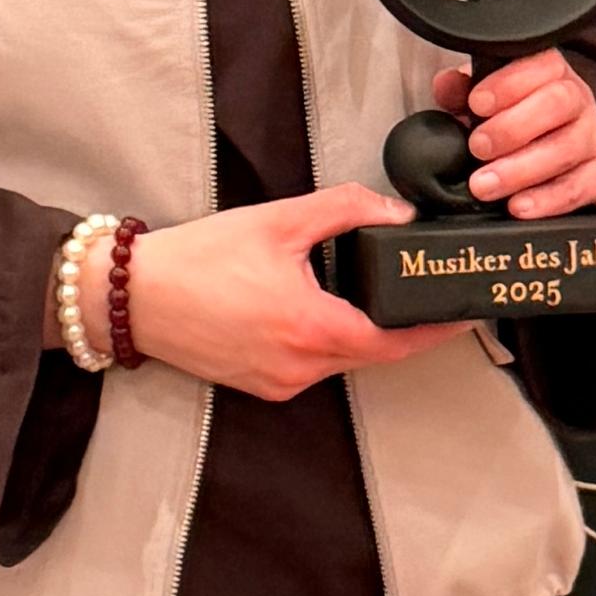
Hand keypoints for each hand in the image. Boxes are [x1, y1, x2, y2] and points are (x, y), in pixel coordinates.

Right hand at [123, 192, 461, 400]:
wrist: (132, 297)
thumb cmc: (196, 260)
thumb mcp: (277, 221)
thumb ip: (344, 209)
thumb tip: (394, 211)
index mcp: (313, 329)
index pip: (397, 342)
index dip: (435, 330)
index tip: (463, 316)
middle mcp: (301, 368)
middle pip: (373, 353)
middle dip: (400, 326)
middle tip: (422, 295)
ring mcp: (279, 383)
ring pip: (341, 361)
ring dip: (360, 333)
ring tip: (371, 294)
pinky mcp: (260, 385)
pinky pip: (311, 366)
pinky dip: (325, 341)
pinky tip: (317, 308)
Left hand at [434, 49, 595, 222]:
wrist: (576, 165)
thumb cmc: (525, 129)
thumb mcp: (492, 106)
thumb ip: (465, 93)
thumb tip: (445, 86)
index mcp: (552, 75)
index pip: (541, 64)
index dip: (509, 82)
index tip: (477, 103)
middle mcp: (579, 101)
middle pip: (558, 102)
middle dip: (513, 126)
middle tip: (478, 148)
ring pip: (568, 147)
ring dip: (521, 169)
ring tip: (484, 185)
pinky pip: (583, 186)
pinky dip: (548, 199)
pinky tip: (519, 206)